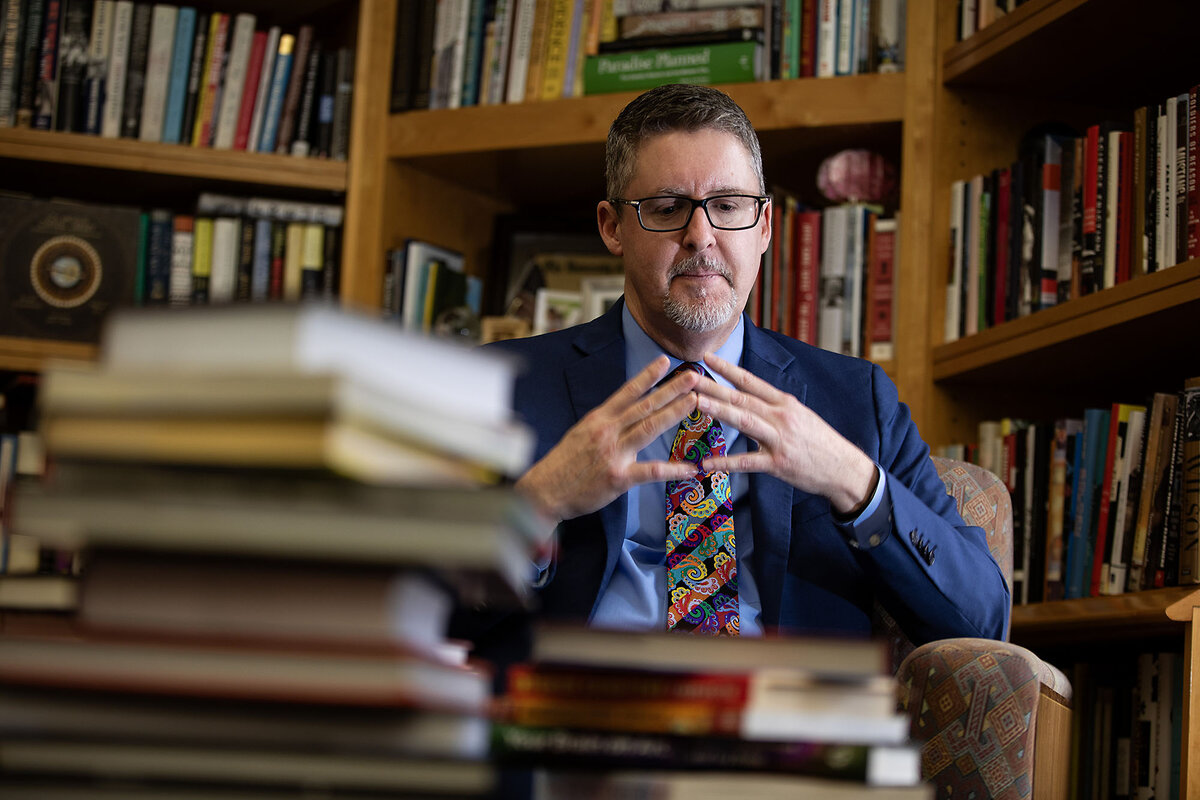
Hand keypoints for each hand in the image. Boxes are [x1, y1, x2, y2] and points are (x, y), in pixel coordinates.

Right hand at [515, 355, 704, 522]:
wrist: (545, 491)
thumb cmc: (564, 464)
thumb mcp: (581, 433)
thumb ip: (605, 423)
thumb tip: (624, 412)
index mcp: (598, 419)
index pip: (627, 392)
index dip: (647, 376)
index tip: (664, 362)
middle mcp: (607, 431)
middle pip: (644, 406)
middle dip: (671, 389)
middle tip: (693, 376)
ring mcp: (613, 453)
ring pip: (649, 428)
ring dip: (674, 413)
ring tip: (695, 402)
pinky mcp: (618, 477)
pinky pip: (651, 472)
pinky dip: (672, 470)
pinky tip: (691, 468)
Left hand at [694, 353, 877, 515]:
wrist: (844, 468)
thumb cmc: (819, 441)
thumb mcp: (800, 415)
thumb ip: (774, 406)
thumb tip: (750, 395)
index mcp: (784, 403)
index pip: (751, 381)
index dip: (727, 368)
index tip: (707, 357)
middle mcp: (780, 417)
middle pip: (741, 398)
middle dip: (713, 386)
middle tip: (690, 377)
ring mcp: (779, 440)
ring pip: (743, 421)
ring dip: (717, 410)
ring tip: (695, 403)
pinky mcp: (778, 464)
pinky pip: (747, 462)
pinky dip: (726, 462)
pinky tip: (707, 463)